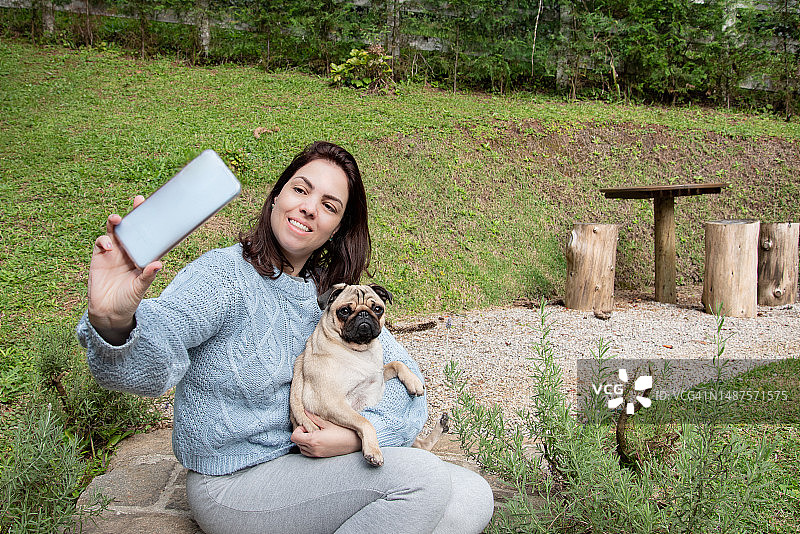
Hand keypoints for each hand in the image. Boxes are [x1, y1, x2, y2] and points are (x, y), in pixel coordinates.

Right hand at [87, 195, 161, 343]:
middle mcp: (128, 252)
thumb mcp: (140, 288)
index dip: (151, 223)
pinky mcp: (99, 258)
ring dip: (115, 223)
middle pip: (131, 229)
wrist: (108, 313)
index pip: (148, 236)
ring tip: (117, 220)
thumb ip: (148, 276)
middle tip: (138, 201)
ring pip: (114, 232)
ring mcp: (113, 254)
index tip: (158, 210)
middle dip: (133, 215)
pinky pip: (101, 243)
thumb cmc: (128, 300)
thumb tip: (158, 264)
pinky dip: (104, 241)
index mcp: (141, 257)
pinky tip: (109, 247)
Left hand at [290, 411, 360, 457]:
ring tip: (315, 434)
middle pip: (296, 442)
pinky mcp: (320, 456)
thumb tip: (305, 411)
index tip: (307, 425)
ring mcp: (317, 454)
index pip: (294, 436)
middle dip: (301, 434)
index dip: (298, 429)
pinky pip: (308, 452)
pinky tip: (318, 440)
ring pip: (301, 448)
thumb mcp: (328, 423)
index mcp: (313, 440)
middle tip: (312, 428)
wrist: (354, 443)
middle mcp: (313, 449)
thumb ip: (314, 417)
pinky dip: (308, 446)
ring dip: (304, 441)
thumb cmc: (343, 431)